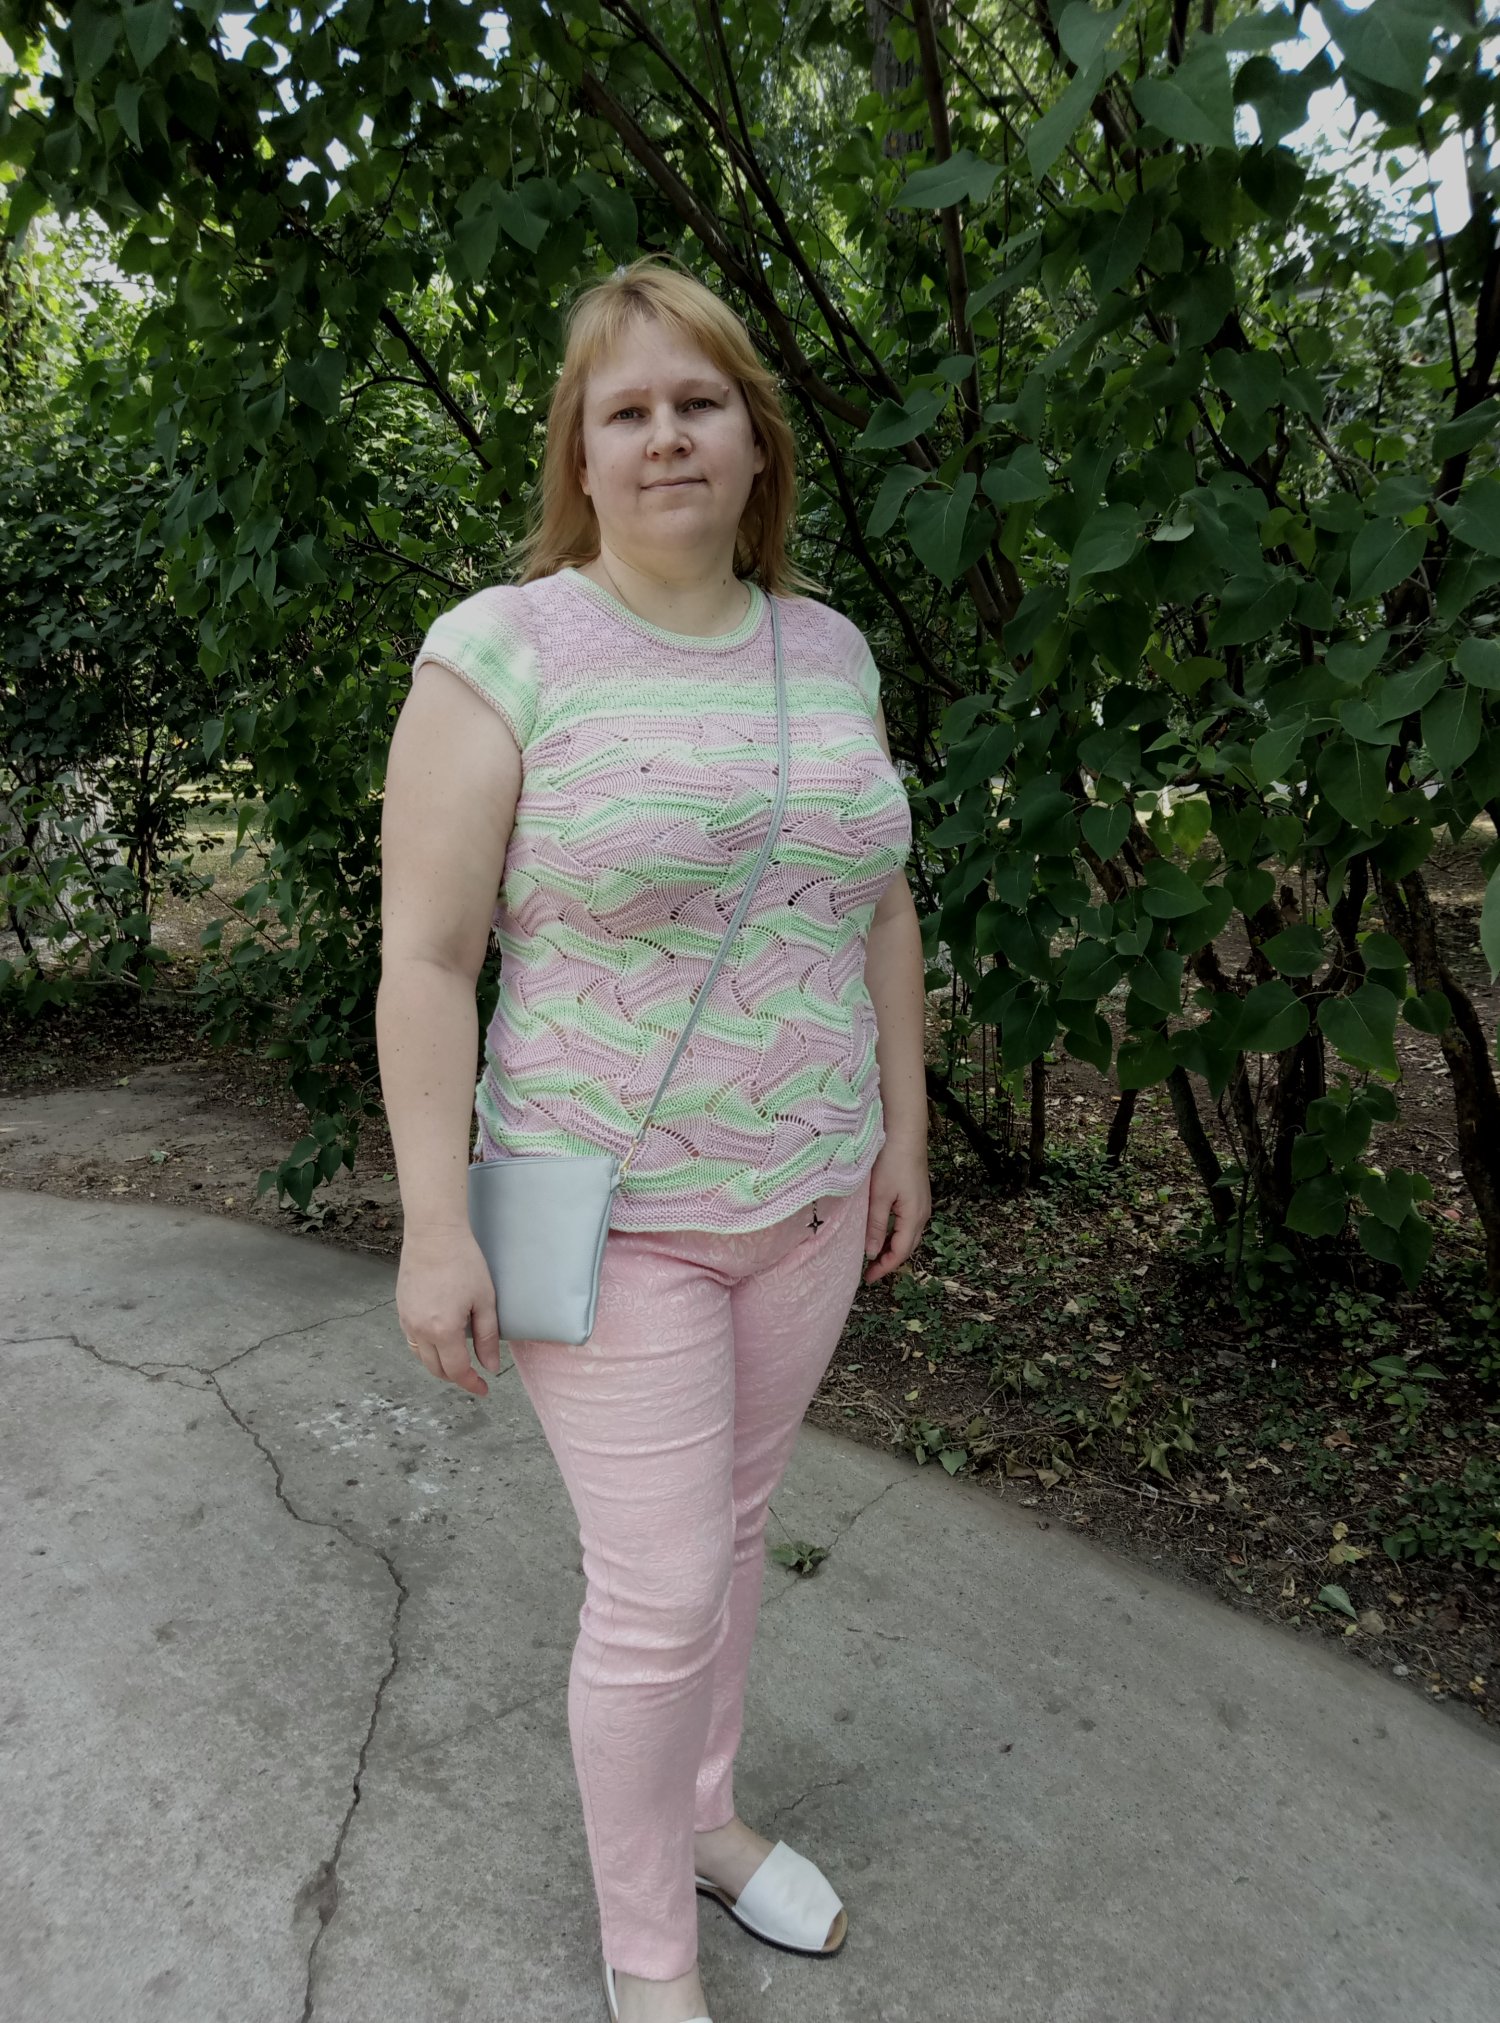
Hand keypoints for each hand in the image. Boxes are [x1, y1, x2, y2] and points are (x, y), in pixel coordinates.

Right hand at [396, 1225, 504, 1398]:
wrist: (433, 1234)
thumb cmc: (464, 1262)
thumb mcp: (484, 1300)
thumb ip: (487, 1337)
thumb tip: (489, 1367)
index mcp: (443, 1330)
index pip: (457, 1371)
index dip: (471, 1384)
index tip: (484, 1389)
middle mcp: (420, 1330)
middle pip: (436, 1369)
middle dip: (456, 1376)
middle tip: (474, 1375)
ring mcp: (406, 1321)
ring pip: (421, 1357)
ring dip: (439, 1364)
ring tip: (458, 1359)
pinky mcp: (400, 1310)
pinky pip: (412, 1341)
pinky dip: (426, 1349)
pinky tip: (441, 1340)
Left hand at [863, 1135, 930, 1284]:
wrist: (905, 1133)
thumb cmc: (891, 1161)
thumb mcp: (879, 1196)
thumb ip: (876, 1226)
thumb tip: (872, 1253)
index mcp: (914, 1217)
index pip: (900, 1252)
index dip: (884, 1268)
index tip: (868, 1278)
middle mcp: (923, 1214)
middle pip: (908, 1247)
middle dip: (889, 1261)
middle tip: (869, 1271)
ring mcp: (922, 1204)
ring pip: (909, 1235)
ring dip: (893, 1247)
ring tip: (874, 1254)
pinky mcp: (918, 1196)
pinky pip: (909, 1223)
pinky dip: (896, 1234)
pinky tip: (883, 1231)